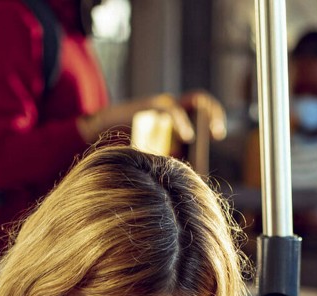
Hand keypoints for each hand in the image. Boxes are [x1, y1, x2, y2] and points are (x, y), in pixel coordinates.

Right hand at [78, 91, 224, 144]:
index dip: (213, 117)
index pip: (202, 109)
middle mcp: (171, 107)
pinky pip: (171, 110)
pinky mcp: (149, 105)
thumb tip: (198, 173)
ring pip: (191, 101)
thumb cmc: (128, 148)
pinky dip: (182, 122)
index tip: (217, 134)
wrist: (98, 135)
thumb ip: (175, 158)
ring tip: (209, 135)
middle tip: (217, 133)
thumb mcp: (157, 155)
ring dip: (203, 115)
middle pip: (201, 101)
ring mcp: (160, 104)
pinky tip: (188, 136)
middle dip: (213, 114)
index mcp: (176, 118)